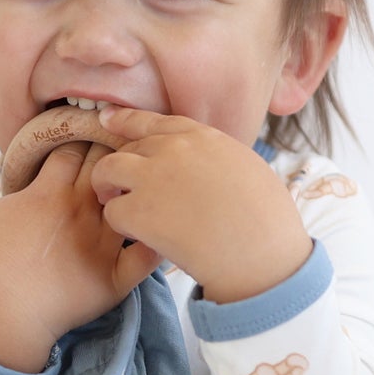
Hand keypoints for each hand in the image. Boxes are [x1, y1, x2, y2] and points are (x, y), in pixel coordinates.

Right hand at [0, 139, 164, 361]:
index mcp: (48, 192)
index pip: (73, 149)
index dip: (79, 140)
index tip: (84, 138)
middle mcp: (80, 211)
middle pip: (107, 168)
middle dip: (113, 156)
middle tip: (118, 154)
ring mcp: (101, 244)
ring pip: (133, 202)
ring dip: (139, 190)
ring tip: (148, 183)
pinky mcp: (115, 278)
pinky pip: (147, 255)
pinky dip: (156, 240)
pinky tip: (165, 228)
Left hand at [87, 107, 313, 303]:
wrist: (261, 254)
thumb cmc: (267, 221)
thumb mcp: (248, 169)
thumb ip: (218, 159)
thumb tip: (210, 167)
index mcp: (202, 137)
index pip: (153, 121)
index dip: (127, 121)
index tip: (108, 120)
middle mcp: (173, 149)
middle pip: (128, 147)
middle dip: (123, 168)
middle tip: (122, 190)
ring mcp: (153, 177)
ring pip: (107, 170)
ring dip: (107, 189)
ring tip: (118, 207)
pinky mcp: (140, 211)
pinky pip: (113, 212)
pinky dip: (121, 226)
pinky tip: (138, 236)